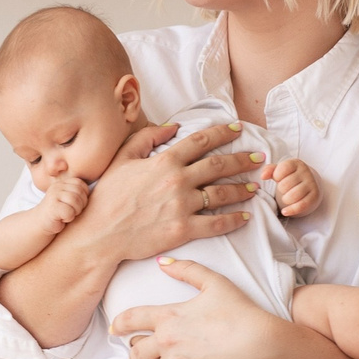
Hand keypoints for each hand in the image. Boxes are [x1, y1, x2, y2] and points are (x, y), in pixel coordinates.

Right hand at [34, 178, 88, 234]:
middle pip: (80, 193)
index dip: (84, 197)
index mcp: (63, 183)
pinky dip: (68, 218)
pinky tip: (62, 219)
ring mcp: (53, 195)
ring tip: (67, 215)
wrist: (39, 224)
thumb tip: (101, 191)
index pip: (81, 185)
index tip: (76, 205)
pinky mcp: (52, 207)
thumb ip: (78, 193)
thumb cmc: (59, 213)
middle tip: (71, 212)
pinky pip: (69, 211)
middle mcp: (57, 187)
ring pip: (75, 202)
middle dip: (80, 205)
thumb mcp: (68, 199)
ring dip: (74, 212)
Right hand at [72, 121, 264, 263]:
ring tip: (255, 187)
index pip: (202, 141)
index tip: (238, 129)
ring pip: (222, 194)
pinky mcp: (183, 230)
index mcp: (165, 161)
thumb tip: (173, 126)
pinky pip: (216, 224)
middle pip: (220, 165)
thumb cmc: (108, 196)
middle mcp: (178, 181)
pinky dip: (234, 220)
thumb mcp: (122, 158)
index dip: (223, 132)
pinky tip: (245, 217)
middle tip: (259, 158)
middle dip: (243, 160)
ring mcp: (182, 206)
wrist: (99, 233)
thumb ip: (147, 138)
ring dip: (242, 190)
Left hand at [112, 258, 291, 358]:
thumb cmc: (239, 312)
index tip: (114, 329)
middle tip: (137, 356)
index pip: (132, 319)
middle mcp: (166, 342)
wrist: (256, 346)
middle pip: (137, 352)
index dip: (119, 323)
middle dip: (135, 354)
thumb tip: (162, 262)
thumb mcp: (215, 283)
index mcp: (168, 316)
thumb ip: (187, 270)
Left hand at [266, 158, 320, 217]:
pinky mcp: (315, 196)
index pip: (283, 169)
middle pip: (285, 184)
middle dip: (281, 190)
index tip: (277, 178)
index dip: (276, 176)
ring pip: (293, 196)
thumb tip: (263, 176)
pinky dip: (291, 210)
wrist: (309, 185)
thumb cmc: (291, 177)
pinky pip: (301, 206)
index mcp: (296, 163)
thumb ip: (269, 170)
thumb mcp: (280, 171)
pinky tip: (285, 211)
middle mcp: (306, 172)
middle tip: (284, 190)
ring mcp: (311, 184)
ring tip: (286, 198)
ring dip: (285, 200)